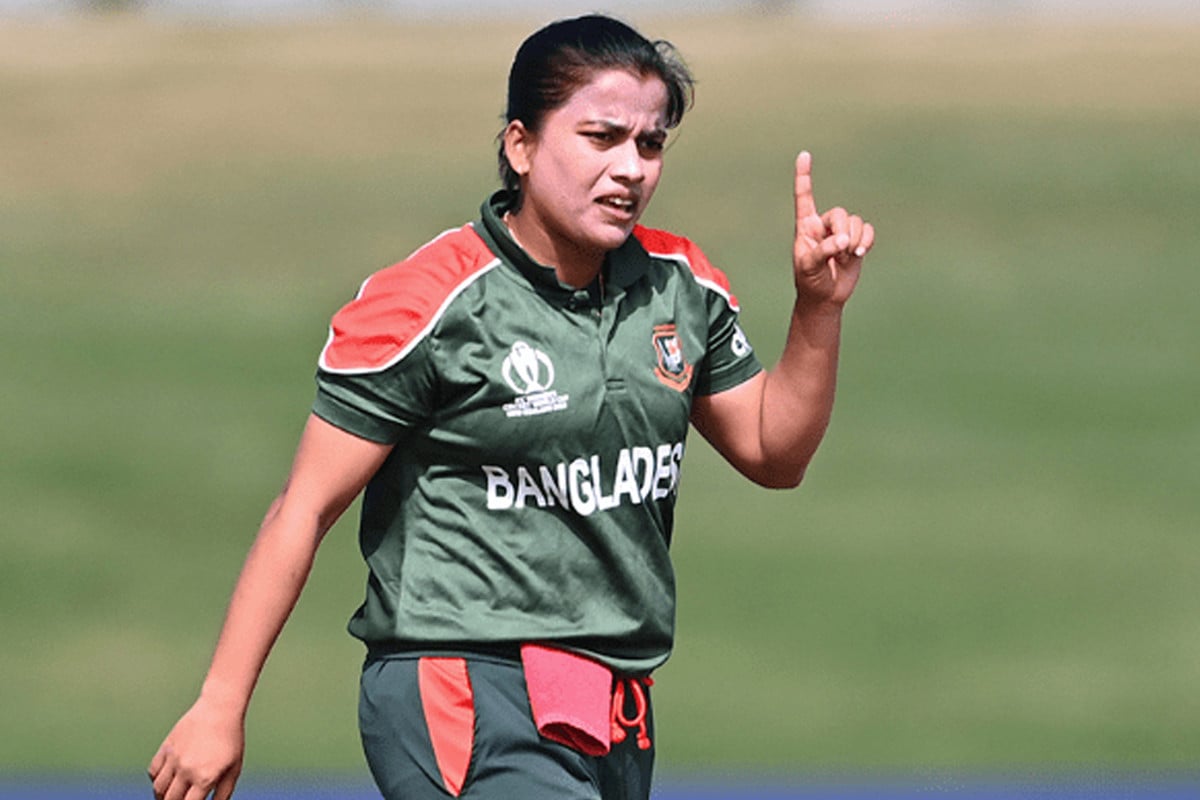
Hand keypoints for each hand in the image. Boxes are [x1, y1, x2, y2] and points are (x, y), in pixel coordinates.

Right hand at [148, 698, 243, 799]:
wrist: (220, 709)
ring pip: (158, 788)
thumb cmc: (231, 739)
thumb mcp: (234, 769)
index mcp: (204, 778)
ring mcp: (173, 758)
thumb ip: (223, 793)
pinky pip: (153, 770)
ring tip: (169, 798)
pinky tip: (165, 781)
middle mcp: (186, 770)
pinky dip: (156, 780)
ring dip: (161, 797)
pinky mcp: (166, 747)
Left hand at [792, 151, 874, 306]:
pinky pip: (868, 230)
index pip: (804, 197)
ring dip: (854, 241)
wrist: (825, 297)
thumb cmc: (809, 281)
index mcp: (805, 226)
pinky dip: (867, 240)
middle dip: (843, 232)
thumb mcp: (809, 266)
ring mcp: (841, 232)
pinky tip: (860, 254)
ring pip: (855, 222)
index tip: (804, 155)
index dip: (804, 176)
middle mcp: (823, 225)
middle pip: (840, 214)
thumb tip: (843, 241)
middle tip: (840, 252)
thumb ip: (823, 250)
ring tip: (846, 258)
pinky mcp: (856, 241)